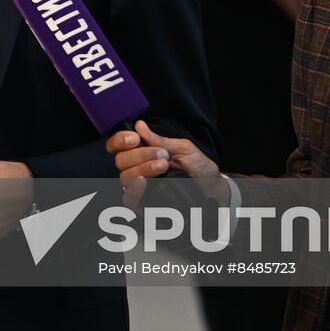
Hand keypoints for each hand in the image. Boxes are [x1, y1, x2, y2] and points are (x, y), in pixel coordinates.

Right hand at [106, 120, 226, 209]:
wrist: (212, 189)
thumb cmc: (197, 167)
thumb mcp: (182, 148)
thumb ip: (160, 140)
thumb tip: (140, 126)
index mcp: (141, 152)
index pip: (117, 145)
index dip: (120, 140)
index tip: (135, 138)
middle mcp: (135, 169)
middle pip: (120, 161)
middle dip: (140, 155)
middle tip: (163, 155)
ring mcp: (138, 187)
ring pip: (125, 177)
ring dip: (143, 168)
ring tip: (163, 165)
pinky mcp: (143, 205)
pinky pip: (129, 199)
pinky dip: (134, 189)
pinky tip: (143, 182)